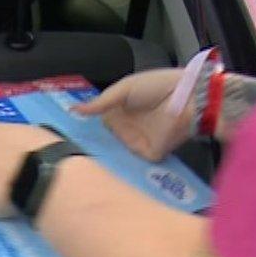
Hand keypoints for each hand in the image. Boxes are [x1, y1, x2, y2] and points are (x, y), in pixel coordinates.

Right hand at [73, 68, 192, 160]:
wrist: (188, 96)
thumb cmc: (159, 86)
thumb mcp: (124, 88)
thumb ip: (100, 102)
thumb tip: (74, 110)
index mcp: (119, 113)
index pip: (97, 126)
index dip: (84, 132)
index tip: (66, 138)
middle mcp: (127, 130)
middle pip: (104, 143)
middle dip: (89, 149)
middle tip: (69, 155)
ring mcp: (137, 144)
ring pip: (115, 156)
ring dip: (103, 160)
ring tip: (81, 165)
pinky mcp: (149, 154)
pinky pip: (132, 164)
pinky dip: (120, 167)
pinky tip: (103, 171)